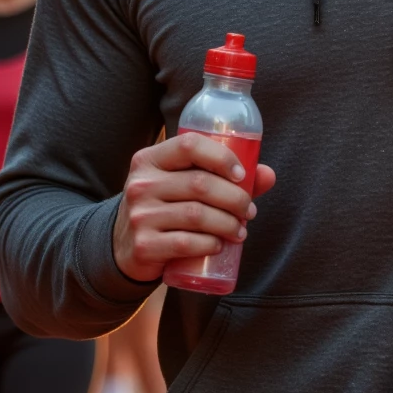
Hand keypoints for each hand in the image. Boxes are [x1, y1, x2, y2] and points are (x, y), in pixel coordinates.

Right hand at [113, 132, 276, 282]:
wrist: (124, 247)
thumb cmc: (164, 208)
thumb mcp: (180, 185)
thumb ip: (222, 177)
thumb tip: (267, 175)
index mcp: (150, 159)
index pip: (189, 145)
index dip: (221, 157)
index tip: (242, 175)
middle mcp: (141, 184)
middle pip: (200, 183)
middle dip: (235, 198)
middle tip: (249, 211)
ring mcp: (140, 215)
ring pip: (197, 215)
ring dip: (228, 224)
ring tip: (240, 230)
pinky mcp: (143, 245)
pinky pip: (186, 243)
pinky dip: (210, 244)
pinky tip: (219, 245)